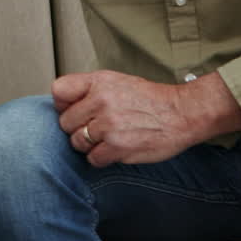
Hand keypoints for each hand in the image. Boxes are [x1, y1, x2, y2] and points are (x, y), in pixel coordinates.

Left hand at [52, 70, 240, 166]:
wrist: (181, 113)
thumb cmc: (150, 99)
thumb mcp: (117, 81)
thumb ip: (89, 90)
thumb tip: (61, 104)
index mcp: (99, 81)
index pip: (59, 91)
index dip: (63, 104)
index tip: (74, 109)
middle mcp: (101, 101)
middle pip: (65, 122)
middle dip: (78, 127)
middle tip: (98, 127)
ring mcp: (108, 125)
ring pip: (77, 142)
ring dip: (90, 145)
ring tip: (109, 137)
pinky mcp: (117, 147)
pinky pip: (93, 159)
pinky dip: (102, 158)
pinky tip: (117, 148)